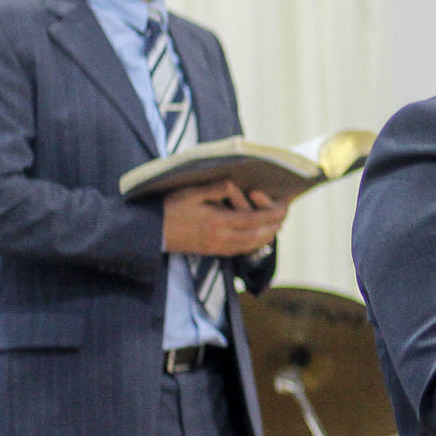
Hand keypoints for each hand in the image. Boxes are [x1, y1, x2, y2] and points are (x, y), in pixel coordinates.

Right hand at [162, 180, 288, 257]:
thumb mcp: (190, 193)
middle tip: (284, 218)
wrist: (151, 233)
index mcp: (217, 221)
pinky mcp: (212, 252)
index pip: (252, 220)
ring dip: (266, 237)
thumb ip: (213, 189)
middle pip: (256, 236)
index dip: (271, 216)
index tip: (283, 209)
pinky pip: (239, 251)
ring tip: (275, 227)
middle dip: (273, 227)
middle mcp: (220, 237)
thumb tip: (233, 183)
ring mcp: (217, 247)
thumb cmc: (169, 209)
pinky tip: (256, 238)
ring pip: (249, 246)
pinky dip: (253, 245)